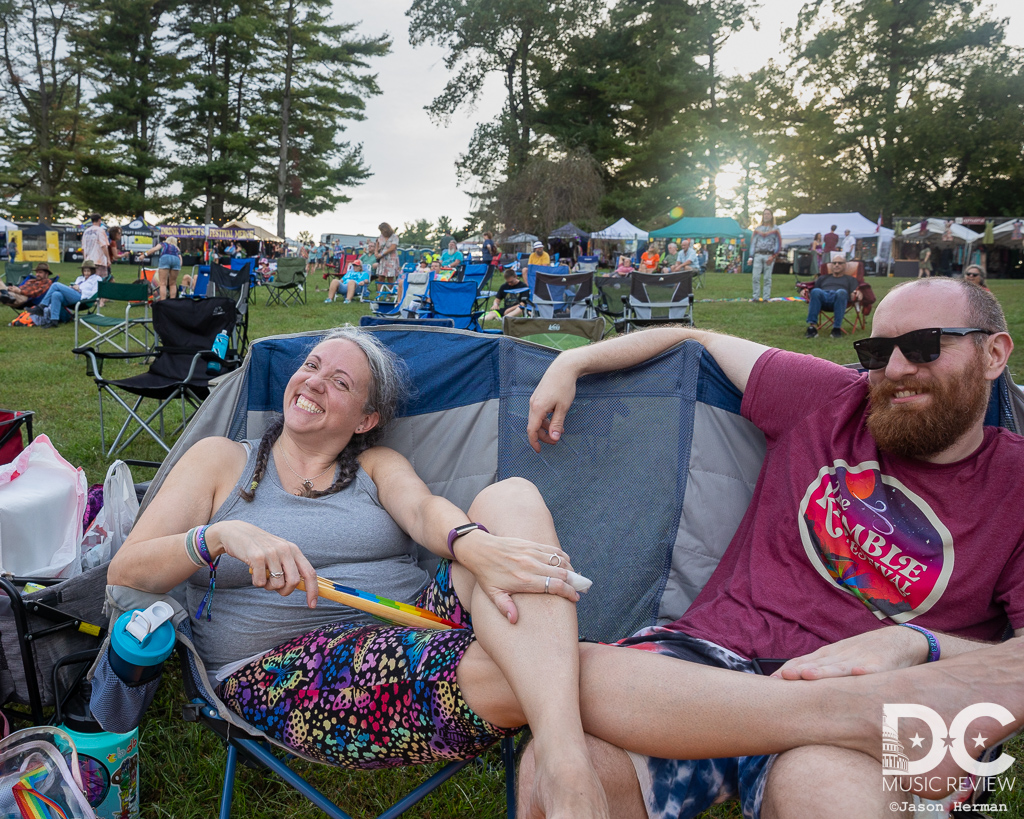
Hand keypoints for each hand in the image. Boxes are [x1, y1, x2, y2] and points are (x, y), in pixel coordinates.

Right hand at [206, 520, 318, 607]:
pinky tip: (253, 572)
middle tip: (275, 588)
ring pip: (277, 584)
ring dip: (268, 586)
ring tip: (262, 576)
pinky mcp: (256, 557)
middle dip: (285, 591)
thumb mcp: (280, 552)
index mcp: (293, 550)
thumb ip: (291, 566)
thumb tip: (303, 586)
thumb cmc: (260, 546)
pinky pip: (260, 582)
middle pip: (294, 581)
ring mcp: (271, 553)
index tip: (312, 604)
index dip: (313, 590)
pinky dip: (257, 583)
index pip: (309, 572)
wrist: (237, 533)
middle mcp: (285, 550)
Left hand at [455, 530, 578, 622]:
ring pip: (560, 560)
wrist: (480, 549)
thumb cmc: (487, 574)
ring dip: (570, 570)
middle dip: (574, 583)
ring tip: (574, 579)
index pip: (554, 585)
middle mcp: (531, 565)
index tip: (575, 598)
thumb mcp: (492, 594)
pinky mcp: (532, 544)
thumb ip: (505, 607)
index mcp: (524, 580)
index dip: (569, 592)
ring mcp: (532, 553)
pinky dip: (563, 557)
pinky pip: (554, 550)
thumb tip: (514, 620)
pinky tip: (565, 564)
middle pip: (562, 573)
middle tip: (579, 590)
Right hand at [527, 353, 579, 451]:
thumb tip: (553, 438)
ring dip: (545, 427)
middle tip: (555, 441)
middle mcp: (533, 404)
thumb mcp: (563, 408)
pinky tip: (556, 418)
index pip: (532, 430)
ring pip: (536, 419)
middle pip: (533, 426)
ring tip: (559, 430)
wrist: (563, 368)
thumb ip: (557, 424)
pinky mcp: (538, 396)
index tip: (539, 450)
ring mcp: (535, 400)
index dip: (534, 442)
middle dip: (543, 436)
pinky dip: (545, 419)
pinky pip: (539, 412)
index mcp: (537, 408)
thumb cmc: (564, 386)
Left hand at [773, 627, 928, 680]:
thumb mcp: (840, 659)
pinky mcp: (882, 665)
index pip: (804, 662)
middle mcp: (841, 656)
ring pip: (840, 666)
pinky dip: (866, 671)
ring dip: (825, 670)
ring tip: (809, 675)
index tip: (770, 682)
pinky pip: (874, 670)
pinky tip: (859, 674)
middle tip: (782, 678)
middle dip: (799, 671)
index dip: (788, 671)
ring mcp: (861, 659)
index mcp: (830, 656)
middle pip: (818, 664)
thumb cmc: (866, 653)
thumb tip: (791, 681)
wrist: (902, 639)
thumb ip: (820, 670)